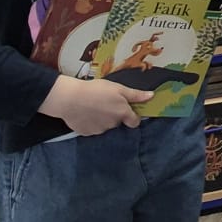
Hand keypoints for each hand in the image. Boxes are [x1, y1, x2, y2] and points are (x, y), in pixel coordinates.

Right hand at [38, 74, 154, 135]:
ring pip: (105, 126)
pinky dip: (91, 123)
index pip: (134, 122)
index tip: (126, 110)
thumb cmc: (96, 90)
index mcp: (122, 113)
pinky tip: (85, 113)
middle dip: (114, 115)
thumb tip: (151, 96)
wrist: (69, 98)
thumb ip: (135, 95)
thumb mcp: (118, 88)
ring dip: (102, 119)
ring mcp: (99, 130)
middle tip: (105, 104)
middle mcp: (112, 124)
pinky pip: (92, 129)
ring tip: (93, 107)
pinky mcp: (86, 133)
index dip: (132, 116)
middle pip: (118, 122)